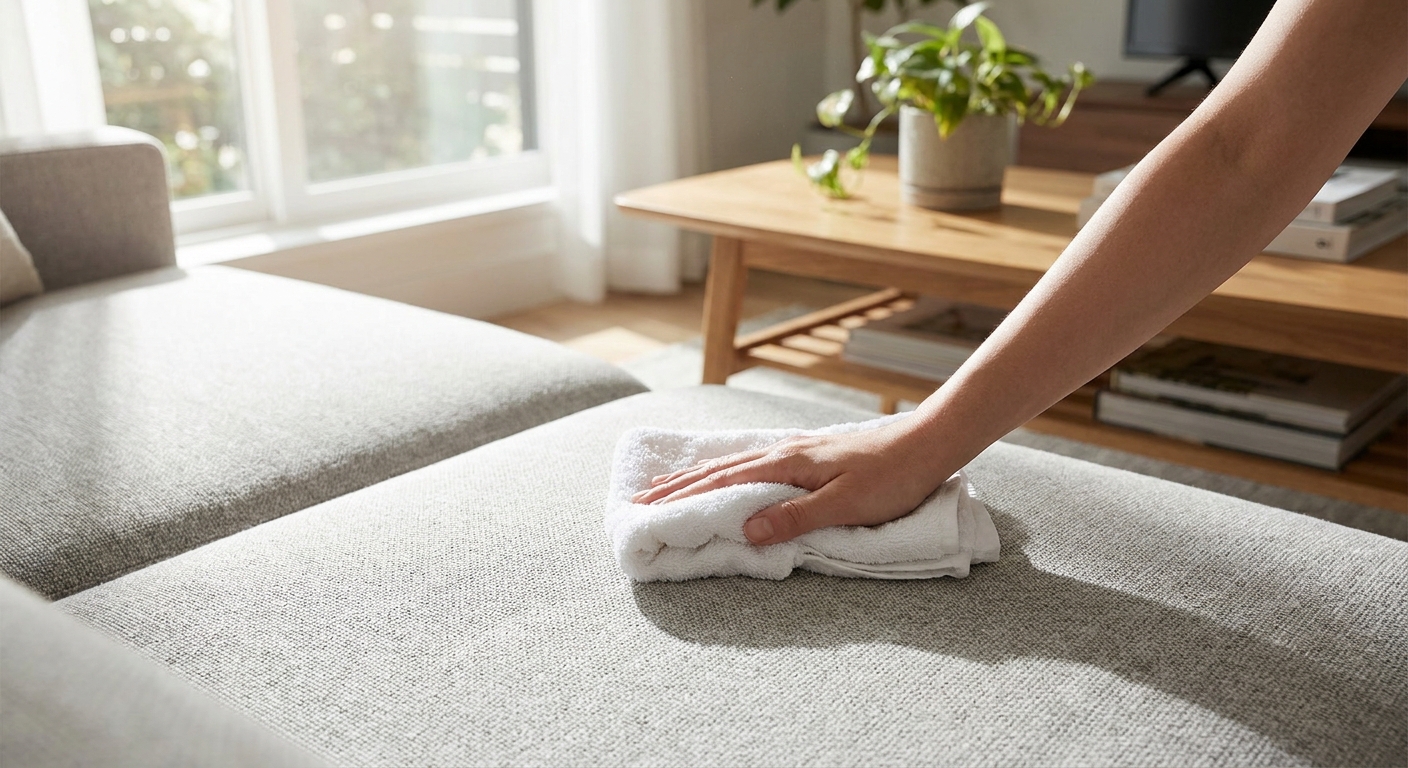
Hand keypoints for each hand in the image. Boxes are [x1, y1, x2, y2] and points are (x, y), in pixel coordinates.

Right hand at [629, 420, 952, 545]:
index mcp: (786, 464)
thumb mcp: (845, 504)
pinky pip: (753, 463)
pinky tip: (726, 474)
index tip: (646, 508)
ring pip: (734, 464)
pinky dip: (726, 470)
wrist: (929, 442)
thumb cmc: (892, 477)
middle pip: (719, 469)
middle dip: (677, 485)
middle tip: (639, 498)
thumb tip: (744, 528)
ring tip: (669, 485)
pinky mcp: (810, 455)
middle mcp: (784, 452)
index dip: (683, 497)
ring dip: (697, 476)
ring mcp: (796, 451)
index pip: (722, 482)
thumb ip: (795, 516)